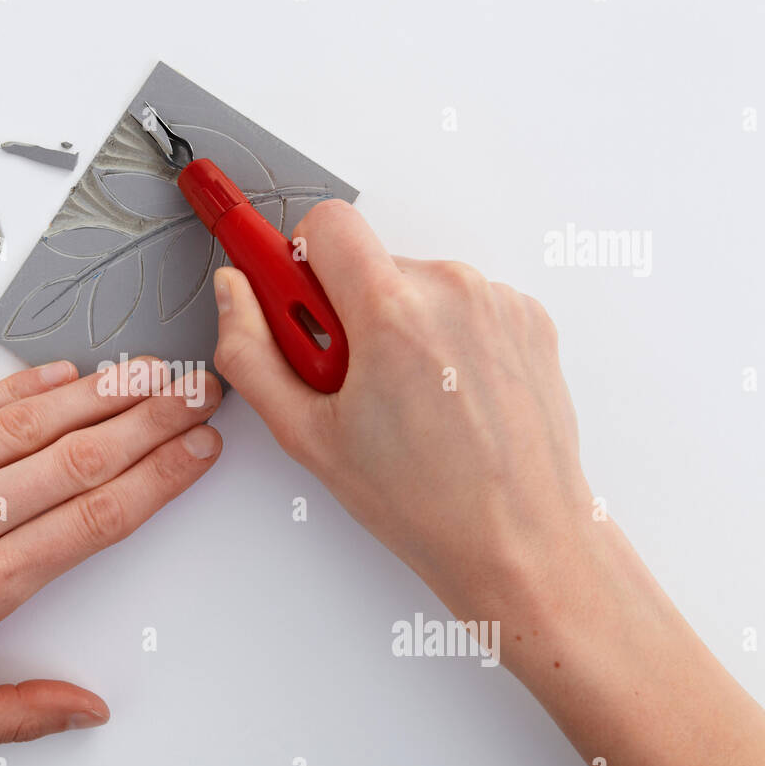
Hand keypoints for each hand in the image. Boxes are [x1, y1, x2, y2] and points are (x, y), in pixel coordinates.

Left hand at [0, 359, 220, 765]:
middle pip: (82, 456)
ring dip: (103, 391)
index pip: (98, 517)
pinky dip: (23, 385)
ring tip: (150, 372)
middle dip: (154, 418)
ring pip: (33, 419)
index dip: (162, 476)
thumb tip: (88, 710)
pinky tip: (62, 374)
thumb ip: (18, 715)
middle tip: (198, 391)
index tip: (200, 449)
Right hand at [211, 199, 764, 765]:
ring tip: (406, 402)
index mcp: (392, 313)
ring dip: (397, 324)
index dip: (296, 258)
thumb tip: (235, 295)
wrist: (523, 543)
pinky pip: (462, 303)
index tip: (286, 287)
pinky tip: (445, 399)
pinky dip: (444, 338)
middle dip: (345, 308)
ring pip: (416, 283)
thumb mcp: (307, 436)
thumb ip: (252, 353)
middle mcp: (453, 291)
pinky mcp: (529, 319)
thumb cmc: (427, 504)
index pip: (326, 223)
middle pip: (369, 261)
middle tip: (349, 382)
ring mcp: (498, 303)